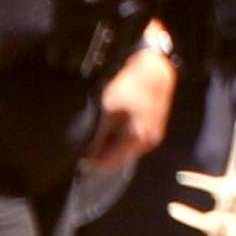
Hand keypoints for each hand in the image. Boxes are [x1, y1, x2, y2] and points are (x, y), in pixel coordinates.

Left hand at [86, 35, 176, 178]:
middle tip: (89, 142)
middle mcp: (147, 142)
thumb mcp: (108, 112)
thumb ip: (99, 136)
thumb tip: (89, 154)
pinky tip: (117, 126)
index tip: (80, 157)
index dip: (93, 162)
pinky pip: (135, 143)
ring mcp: (153, 137)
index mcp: (135, 138)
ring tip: (102, 130)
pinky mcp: (155, 130)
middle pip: (120, 159)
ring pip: (127, 151)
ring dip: (113, 146)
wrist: (154, 73)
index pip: (109, 163)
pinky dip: (123, 139)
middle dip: (103, 154)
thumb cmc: (131, 88)